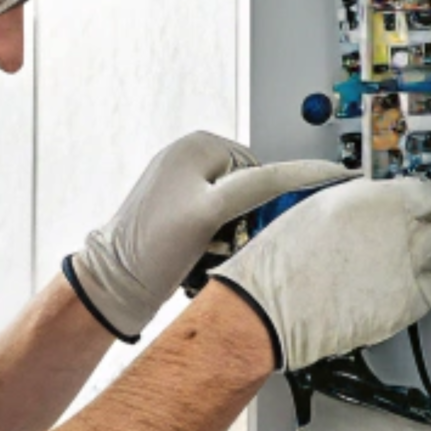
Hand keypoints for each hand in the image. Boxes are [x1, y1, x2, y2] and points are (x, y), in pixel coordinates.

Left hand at [64, 133, 353, 340]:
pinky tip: (202, 256)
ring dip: (234, 233)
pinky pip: (217, 223)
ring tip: (211, 250)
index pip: (261, 167)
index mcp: (196, 144)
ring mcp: (181, 185)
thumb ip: (256, 187)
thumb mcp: (212, 210)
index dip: (281, 192)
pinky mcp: (178, 213)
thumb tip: (297, 172)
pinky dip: (218, 241)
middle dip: (248, 218)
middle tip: (230, 241)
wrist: (113, 286)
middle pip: (249, 188)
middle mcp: (188, 158)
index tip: (317, 199)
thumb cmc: (150, 249)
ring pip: (235, 208)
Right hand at [209, 176, 430, 372]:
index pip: (426, 192)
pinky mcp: (409, 303)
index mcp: (377, 198)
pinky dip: (420, 286)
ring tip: (399, 261)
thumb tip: (376, 202)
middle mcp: (400, 229)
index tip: (420, 204)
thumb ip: (360, 200)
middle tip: (406, 233)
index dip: (422, 199)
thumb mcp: (318, 205)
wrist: (271, 308)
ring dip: (424, 255)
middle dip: (424, 226)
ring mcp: (408, 267)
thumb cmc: (282, 260)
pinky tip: (397, 286)